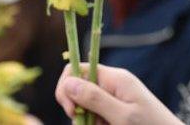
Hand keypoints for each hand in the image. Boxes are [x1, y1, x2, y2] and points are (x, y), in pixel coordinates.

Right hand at [55, 65, 181, 124]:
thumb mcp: (122, 116)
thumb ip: (95, 99)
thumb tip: (68, 83)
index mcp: (115, 78)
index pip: (76, 69)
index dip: (67, 88)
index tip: (72, 111)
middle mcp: (112, 84)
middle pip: (78, 89)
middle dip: (76, 110)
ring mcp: (114, 98)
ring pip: (84, 107)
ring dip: (87, 122)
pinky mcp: (116, 112)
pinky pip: (95, 116)